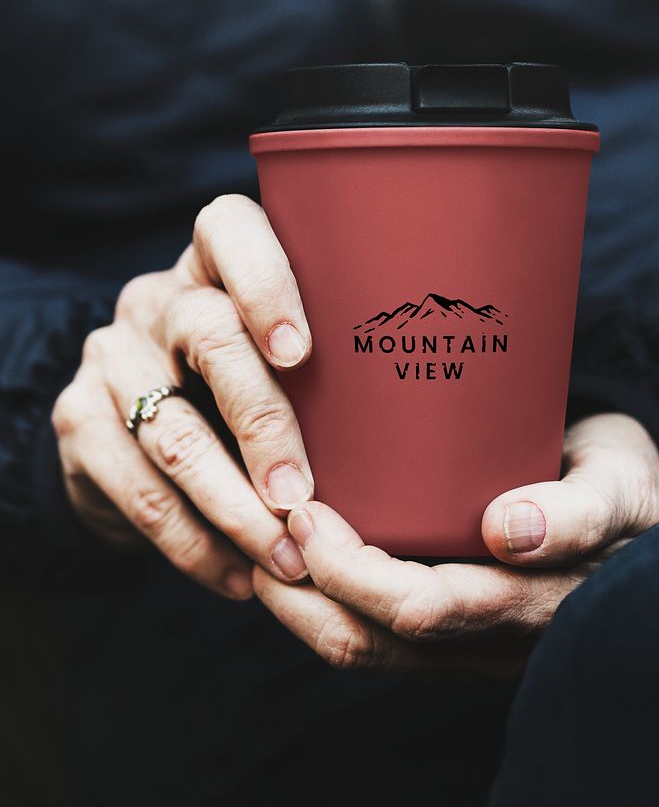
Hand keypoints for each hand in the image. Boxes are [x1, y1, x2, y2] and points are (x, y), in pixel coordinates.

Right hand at [52, 195, 314, 598]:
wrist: (133, 425)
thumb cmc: (243, 388)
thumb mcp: (278, 360)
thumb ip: (328, 369)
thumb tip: (431, 428)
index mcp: (215, 266)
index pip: (230, 230)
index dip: (266, 283)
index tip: (302, 353)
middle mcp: (159, 300)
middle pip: (209, 336)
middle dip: (264, 425)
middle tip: (303, 498)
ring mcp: (111, 356)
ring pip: (172, 431)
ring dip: (234, 508)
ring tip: (286, 558)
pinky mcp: (79, 420)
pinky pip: (137, 490)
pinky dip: (192, 543)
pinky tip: (236, 575)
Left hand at [253, 414, 658, 674]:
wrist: (620, 502)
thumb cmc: (614, 482)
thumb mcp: (618, 486)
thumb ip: (576, 513)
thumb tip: (507, 532)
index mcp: (526, 604)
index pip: (422, 610)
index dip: (352, 572)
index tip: (307, 513)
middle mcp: (483, 637)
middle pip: (373, 641)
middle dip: (302, 593)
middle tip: (263, 526)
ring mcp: (458, 638)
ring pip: (361, 648)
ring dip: (298, 606)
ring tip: (258, 547)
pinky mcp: (441, 624)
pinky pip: (369, 635)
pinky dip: (317, 603)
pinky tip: (292, 561)